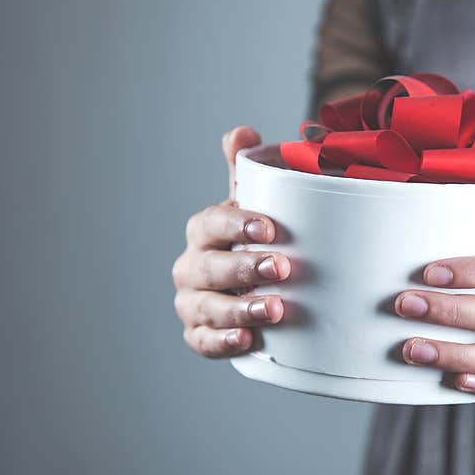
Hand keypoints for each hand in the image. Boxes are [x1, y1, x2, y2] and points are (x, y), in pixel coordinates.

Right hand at [172, 126, 289, 357]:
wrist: (255, 289)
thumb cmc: (255, 243)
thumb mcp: (254, 207)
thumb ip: (248, 174)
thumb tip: (240, 132)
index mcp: (204, 231)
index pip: (211, 223)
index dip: (236, 224)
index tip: (270, 228)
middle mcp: (192, 267)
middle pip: (209, 267)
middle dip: (243, 267)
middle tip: (282, 267)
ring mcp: (193, 303)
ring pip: (207, 307)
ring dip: (239, 309)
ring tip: (274, 309)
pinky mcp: (199, 334)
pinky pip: (203, 342)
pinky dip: (223, 342)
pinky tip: (248, 339)